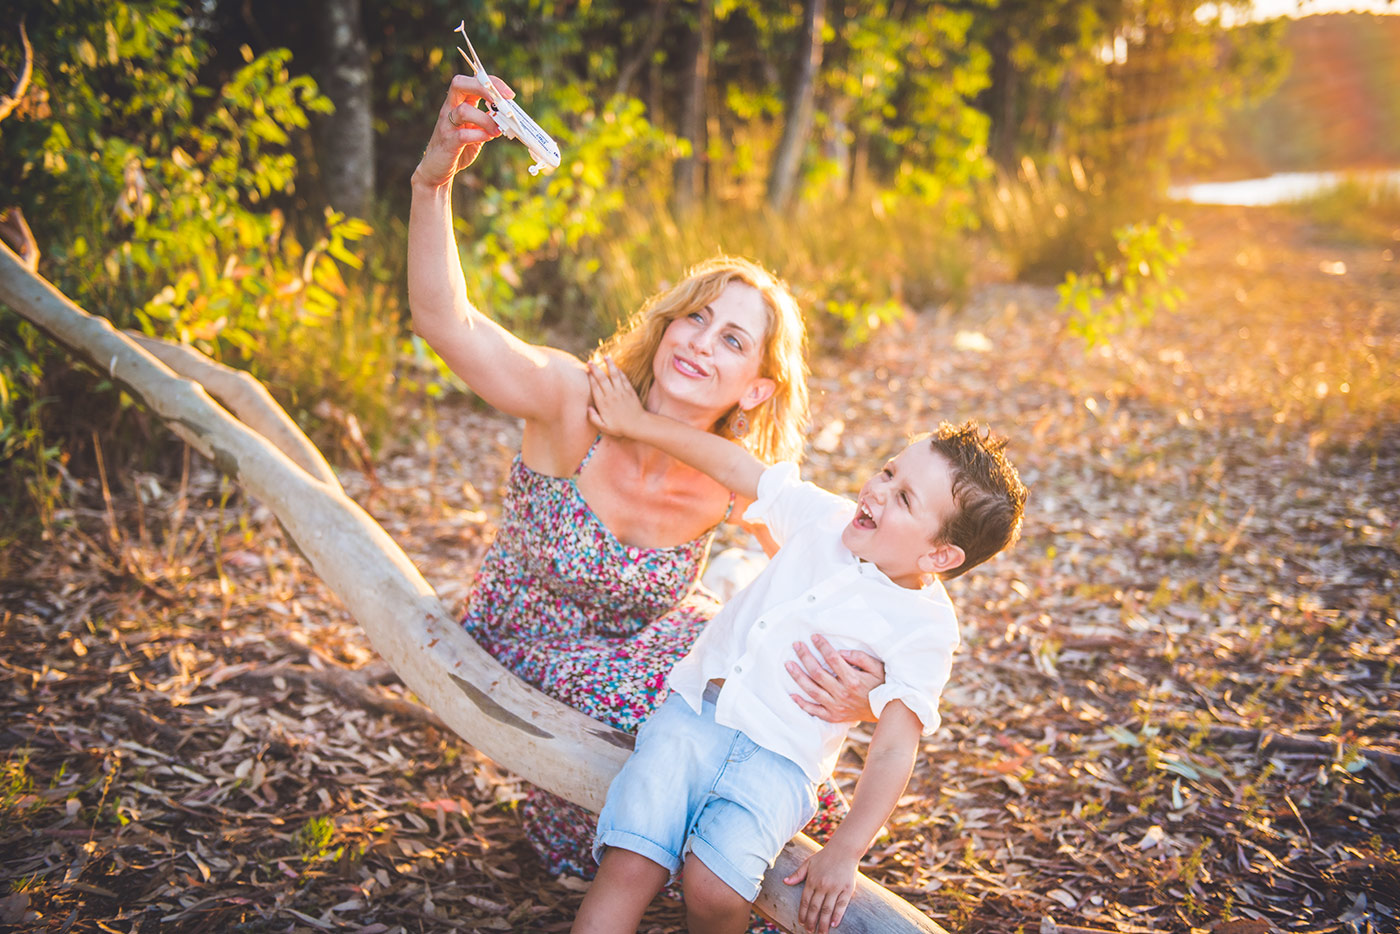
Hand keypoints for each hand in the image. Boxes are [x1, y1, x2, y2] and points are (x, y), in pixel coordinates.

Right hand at [412, 74, 513, 188]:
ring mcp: (446, 125)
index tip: (509, 94)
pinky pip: (463, 135)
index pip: (472, 81)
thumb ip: (488, 121)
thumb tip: (508, 115)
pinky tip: (488, 138)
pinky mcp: (447, 143)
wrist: (437, 169)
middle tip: (503, 102)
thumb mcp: (476, 131)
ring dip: (486, 119)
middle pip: (460, 84)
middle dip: (484, 88)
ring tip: (498, 131)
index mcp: (458, 103)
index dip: (492, 83)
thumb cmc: (457, 148)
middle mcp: (449, 109)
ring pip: (463, 111)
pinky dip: (479, 135)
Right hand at [586, 356, 645, 438]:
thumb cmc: (619, 427)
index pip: (594, 387)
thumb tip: (587, 408)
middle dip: (595, 369)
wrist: (638, 425)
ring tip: (605, 356)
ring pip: (614, 375)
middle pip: (602, 378)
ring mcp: (621, 391)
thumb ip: (593, 418)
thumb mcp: (604, 427)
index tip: (586, 371)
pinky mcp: (629, 390)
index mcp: (603, 403)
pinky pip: (623, 378)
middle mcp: (611, 395)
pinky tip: (616, 367)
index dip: (590, 378)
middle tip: (590, 362)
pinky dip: (619, 371)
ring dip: (609, 364)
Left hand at [783, 844, 858, 932]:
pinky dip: (837, 916)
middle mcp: (822, 885)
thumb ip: (797, 874)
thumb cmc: (825, 856)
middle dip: (811, 922)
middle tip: (810, 931)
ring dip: (823, 923)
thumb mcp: (808, 863)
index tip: (802, 923)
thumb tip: (785, 881)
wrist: (844, 849)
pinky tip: (834, 924)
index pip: (805, 901)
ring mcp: (835, 888)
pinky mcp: (847, 889)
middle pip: (815, 908)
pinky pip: (841, 905)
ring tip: (821, 932)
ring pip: (827, 909)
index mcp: (812, 880)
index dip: (803, 914)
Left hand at [786, 635, 884, 722]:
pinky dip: (802, 704)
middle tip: (796, 645)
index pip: (832, 659)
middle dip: (805, 657)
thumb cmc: (882, 685)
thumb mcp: (877, 667)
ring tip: (789, 664)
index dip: (822, 646)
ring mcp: (837, 706)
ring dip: (798, 677)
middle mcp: (842, 693)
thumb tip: (841, 652)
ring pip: (812, 690)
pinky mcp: (834, 716)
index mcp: (853, 679)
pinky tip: (792, 694)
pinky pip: (814, 710)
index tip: (813, 637)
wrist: (887, 710)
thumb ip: (860, 658)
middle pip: (818, 673)